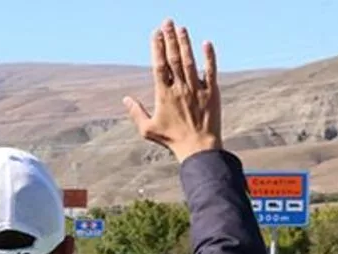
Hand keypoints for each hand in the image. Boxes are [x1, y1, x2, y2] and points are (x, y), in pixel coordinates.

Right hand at [124, 19, 222, 162]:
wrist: (198, 147)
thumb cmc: (171, 140)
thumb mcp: (147, 129)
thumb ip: (135, 112)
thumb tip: (125, 99)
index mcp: (164, 95)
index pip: (159, 66)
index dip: (157, 48)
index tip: (155, 34)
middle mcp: (180, 88)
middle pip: (174, 58)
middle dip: (170, 38)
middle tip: (167, 22)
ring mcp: (197, 89)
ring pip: (190, 61)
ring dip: (185, 43)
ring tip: (181, 28)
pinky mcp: (212, 92)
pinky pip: (211, 70)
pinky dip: (209, 56)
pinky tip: (206, 43)